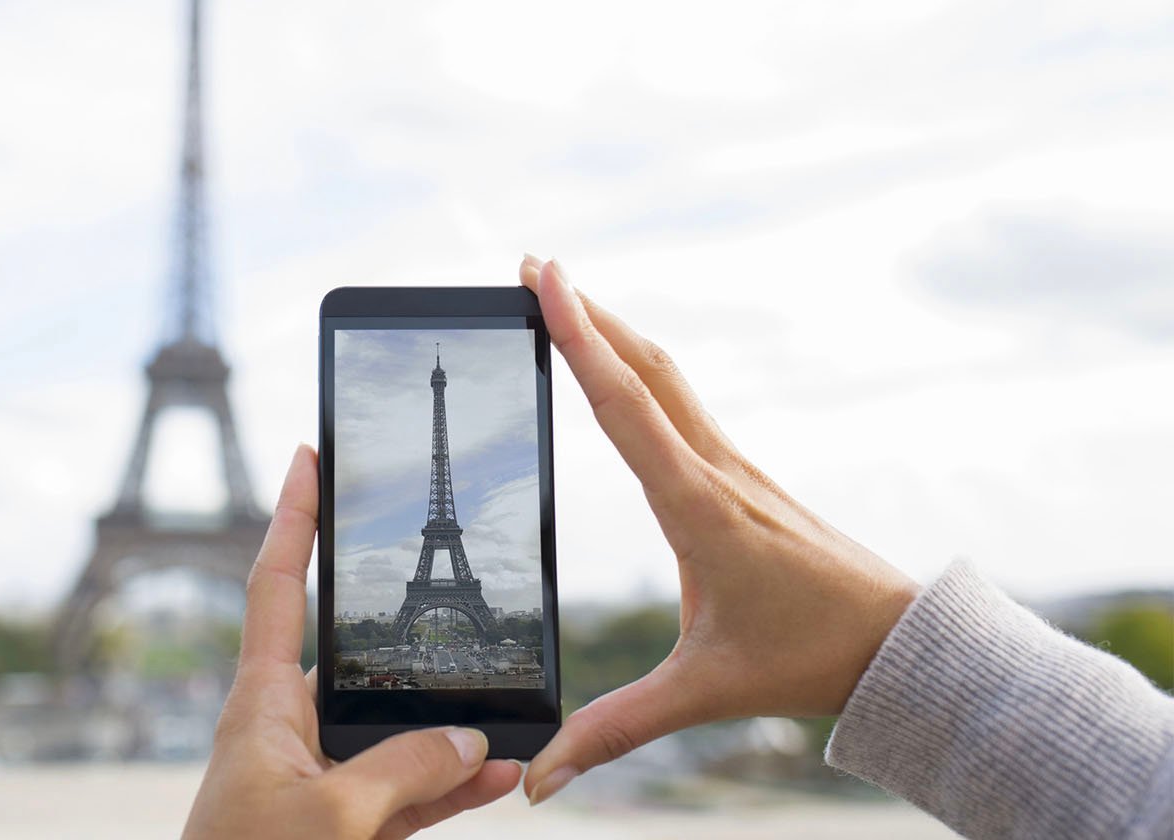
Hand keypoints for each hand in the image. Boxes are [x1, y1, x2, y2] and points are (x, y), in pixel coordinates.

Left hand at [183, 445, 523, 839]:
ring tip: (515, 710)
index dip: (293, 517)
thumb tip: (472, 738)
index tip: (311, 454)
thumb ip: (406, 770)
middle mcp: (288, 730)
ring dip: (451, 732)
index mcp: (260, 703)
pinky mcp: (343, 830)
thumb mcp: (332, 820)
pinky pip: (407, 793)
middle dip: (417, 643)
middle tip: (469, 600)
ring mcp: (318, 781)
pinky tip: (504, 775)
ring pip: (396, 736)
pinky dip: (452, 787)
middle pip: (359, 662)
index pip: (278, 585)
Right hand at [517, 256, 920, 804]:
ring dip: (616, 331)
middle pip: (647, 366)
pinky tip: (628, 373)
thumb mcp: (702, 691)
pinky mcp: (744, 478)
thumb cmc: (805, 657)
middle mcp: (716, 470)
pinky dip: (643, 370)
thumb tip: (542, 776)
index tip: (545, 281)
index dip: (579, 337)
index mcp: (698, 506)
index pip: (625, 405)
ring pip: (669, 377)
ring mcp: (735, 467)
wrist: (898, 643)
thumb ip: (615, 729)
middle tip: (535, 265)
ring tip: (568, 299)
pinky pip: (684, 403)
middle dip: (588, 310)